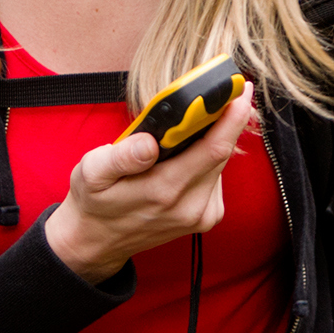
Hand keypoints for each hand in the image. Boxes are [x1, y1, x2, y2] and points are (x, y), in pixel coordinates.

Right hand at [41, 86, 257, 283]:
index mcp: (164, 190)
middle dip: (227, 120)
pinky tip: (188, 154)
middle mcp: (190, 206)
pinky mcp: (206, 218)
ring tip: (195, 124)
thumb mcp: (91, 173)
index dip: (233, 117)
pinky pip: (216, 178)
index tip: (241, 90)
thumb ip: (120, 157)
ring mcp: (201, 215)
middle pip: (223, 153)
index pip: (214, 149)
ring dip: (214, 140)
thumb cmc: (94, 201)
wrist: (97, 242)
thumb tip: (150, 142)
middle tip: (224, 92)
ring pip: (221, 165)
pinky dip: (207, 160)